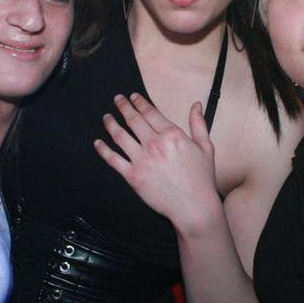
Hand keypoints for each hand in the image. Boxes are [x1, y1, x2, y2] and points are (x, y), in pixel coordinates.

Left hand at [94, 93, 220, 231]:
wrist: (194, 206)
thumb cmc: (201, 179)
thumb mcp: (205, 147)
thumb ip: (199, 124)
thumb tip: (196, 105)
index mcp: (172, 135)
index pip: (150, 112)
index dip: (140, 102)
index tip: (133, 97)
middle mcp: (154, 144)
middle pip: (133, 120)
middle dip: (123, 107)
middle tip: (117, 99)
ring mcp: (141, 160)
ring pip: (120, 136)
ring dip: (111, 124)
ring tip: (107, 117)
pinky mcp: (133, 176)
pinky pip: (113, 160)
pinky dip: (103, 150)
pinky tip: (98, 143)